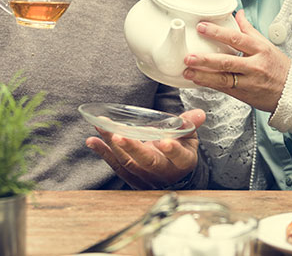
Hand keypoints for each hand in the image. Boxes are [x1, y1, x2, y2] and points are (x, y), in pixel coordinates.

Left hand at [86, 109, 205, 189]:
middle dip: (133, 148)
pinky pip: (116, 166)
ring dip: (112, 144)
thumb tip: (199, 113)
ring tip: (101, 127)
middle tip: (119, 135)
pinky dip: (103, 153)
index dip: (173, 150)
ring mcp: (146, 178)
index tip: (165, 141)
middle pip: (148, 162)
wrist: (172, 174)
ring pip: (129, 163)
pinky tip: (92, 141)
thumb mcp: (189, 137)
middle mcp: (163, 173)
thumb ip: (189, 124)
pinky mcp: (132, 179)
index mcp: (182, 162)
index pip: (179, 157)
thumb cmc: (180, 150)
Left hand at [182, 10, 290, 112]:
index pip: (236, 38)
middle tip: (189, 56)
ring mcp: (249, 81)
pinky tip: (198, 80)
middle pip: (227, 61)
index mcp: (260, 49)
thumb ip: (249, 30)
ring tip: (188, 71)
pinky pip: (225, 89)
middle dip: (206, 59)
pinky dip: (210, 84)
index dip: (217, 33)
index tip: (202, 27)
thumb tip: (238, 13)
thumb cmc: (279, 67)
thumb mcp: (267, 45)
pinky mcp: (244, 94)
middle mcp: (254, 65)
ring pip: (224, 78)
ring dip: (203, 75)